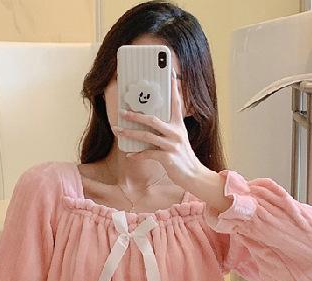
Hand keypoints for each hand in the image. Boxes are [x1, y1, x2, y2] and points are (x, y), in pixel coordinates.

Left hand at [114, 70, 204, 186]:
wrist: (193, 176)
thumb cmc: (183, 158)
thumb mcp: (179, 139)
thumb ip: (169, 130)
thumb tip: (151, 122)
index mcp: (179, 126)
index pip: (176, 103)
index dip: (173, 88)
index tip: (169, 73)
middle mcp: (176, 133)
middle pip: (153, 120)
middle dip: (135, 115)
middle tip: (122, 111)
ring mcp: (172, 145)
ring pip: (147, 136)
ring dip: (130, 133)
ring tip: (118, 130)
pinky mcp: (168, 158)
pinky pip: (148, 154)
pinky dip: (137, 154)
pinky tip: (129, 154)